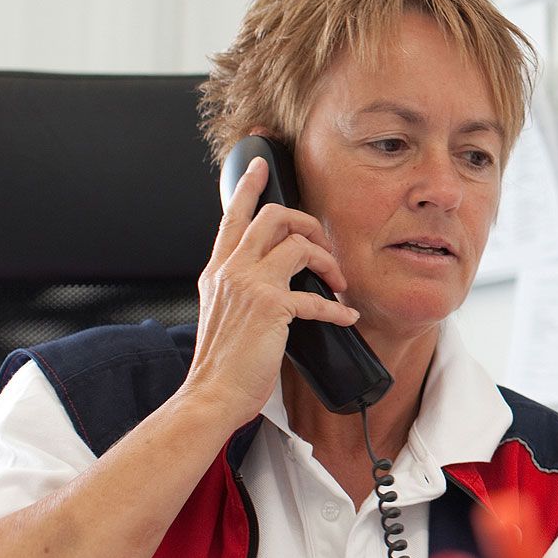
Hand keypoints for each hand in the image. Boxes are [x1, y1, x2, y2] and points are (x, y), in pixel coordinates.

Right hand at [181, 157, 358, 420]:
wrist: (211, 393)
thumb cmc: (222, 361)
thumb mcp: (222, 311)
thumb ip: (240, 287)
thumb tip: (273, 279)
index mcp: (217, 270)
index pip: (231, 217)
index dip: (247, 187)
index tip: (260, 165)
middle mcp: (230, 270)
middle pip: (273, 218)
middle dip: (307, 223)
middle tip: (323, 246)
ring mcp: (249, 285)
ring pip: (297, 246)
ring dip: (327, 262)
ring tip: (338, 283)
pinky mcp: (270, 307)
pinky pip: (316, 298)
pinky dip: (337, 308)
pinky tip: (347, 316)